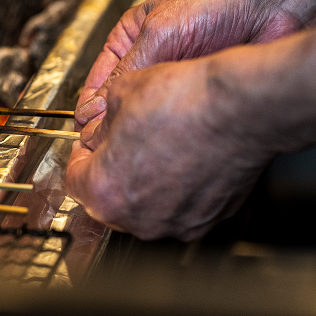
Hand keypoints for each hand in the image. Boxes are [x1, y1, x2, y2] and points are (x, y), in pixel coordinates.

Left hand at [66, 21, 315, 240]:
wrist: (242, 107)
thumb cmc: (186, 100)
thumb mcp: (123, 92)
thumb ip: (100, 119)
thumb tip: (99, 126)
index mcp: (105, 191)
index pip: (74, 179)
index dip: (82, 155)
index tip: (91, 144)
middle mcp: (138, 217)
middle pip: (110, 199)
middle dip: (113, 171)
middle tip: (124, 142)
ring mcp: (176, 223)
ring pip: (147, 206)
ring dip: (147, 180)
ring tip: (160, 145)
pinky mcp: (208, 219)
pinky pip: (182, 206)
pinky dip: (180, 187)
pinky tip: (188, 156)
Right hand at [75, 0, 300, 128]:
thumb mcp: (160, 31)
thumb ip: (128, 71)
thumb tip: (95, 106)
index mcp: (132, 34)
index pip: (101, 77)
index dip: (92, 105)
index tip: (87, 131)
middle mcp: (154, 56)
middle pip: (125, 99)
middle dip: (118, 121)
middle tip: (113, 145)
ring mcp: (181, 75)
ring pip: (154, 111)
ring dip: (149, 125)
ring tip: (141, 144)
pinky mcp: (205, 90)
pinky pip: (183, 115)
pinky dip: (177, 127)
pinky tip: (173, 137)